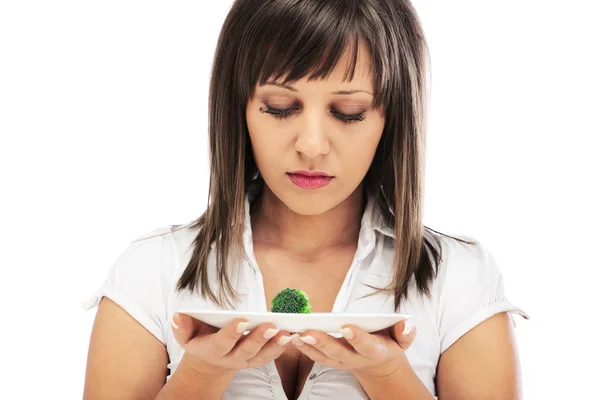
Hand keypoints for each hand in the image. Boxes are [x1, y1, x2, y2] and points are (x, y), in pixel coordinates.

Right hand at [171, 312, 293, 375]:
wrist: (208, 357)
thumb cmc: (199, 337)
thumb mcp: (186, 332)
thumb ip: (182, 326)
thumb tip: (178, 317)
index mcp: (212, 350)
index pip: (222, 342)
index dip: (231, 333)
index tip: (242, 320)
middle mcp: (230, 358)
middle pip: (246, 351)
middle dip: (258, 338)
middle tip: (271, 325)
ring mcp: (245, 361)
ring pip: (261, 356)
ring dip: (275, 345)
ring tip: (287, 333)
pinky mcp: (256, 360)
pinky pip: (270, 356)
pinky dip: (281, 347)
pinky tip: (291, 336)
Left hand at [290, 319, 416, 377]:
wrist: (378, 363)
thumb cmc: (388, 343)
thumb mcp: (402, 339)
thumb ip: (406, 332)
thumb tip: (406, 324)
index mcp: (374, 351)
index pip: (365, 344)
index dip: (357, 337)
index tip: (347, 327)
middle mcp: (355, 358)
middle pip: (338, 352)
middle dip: (323, 342)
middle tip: (309, 332)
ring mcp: (341, 361)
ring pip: (323, 356)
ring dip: (308, 346)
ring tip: (295, 335)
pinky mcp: (330, 361)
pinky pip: (314, 356)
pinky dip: (303, 348)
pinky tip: (292, 337)